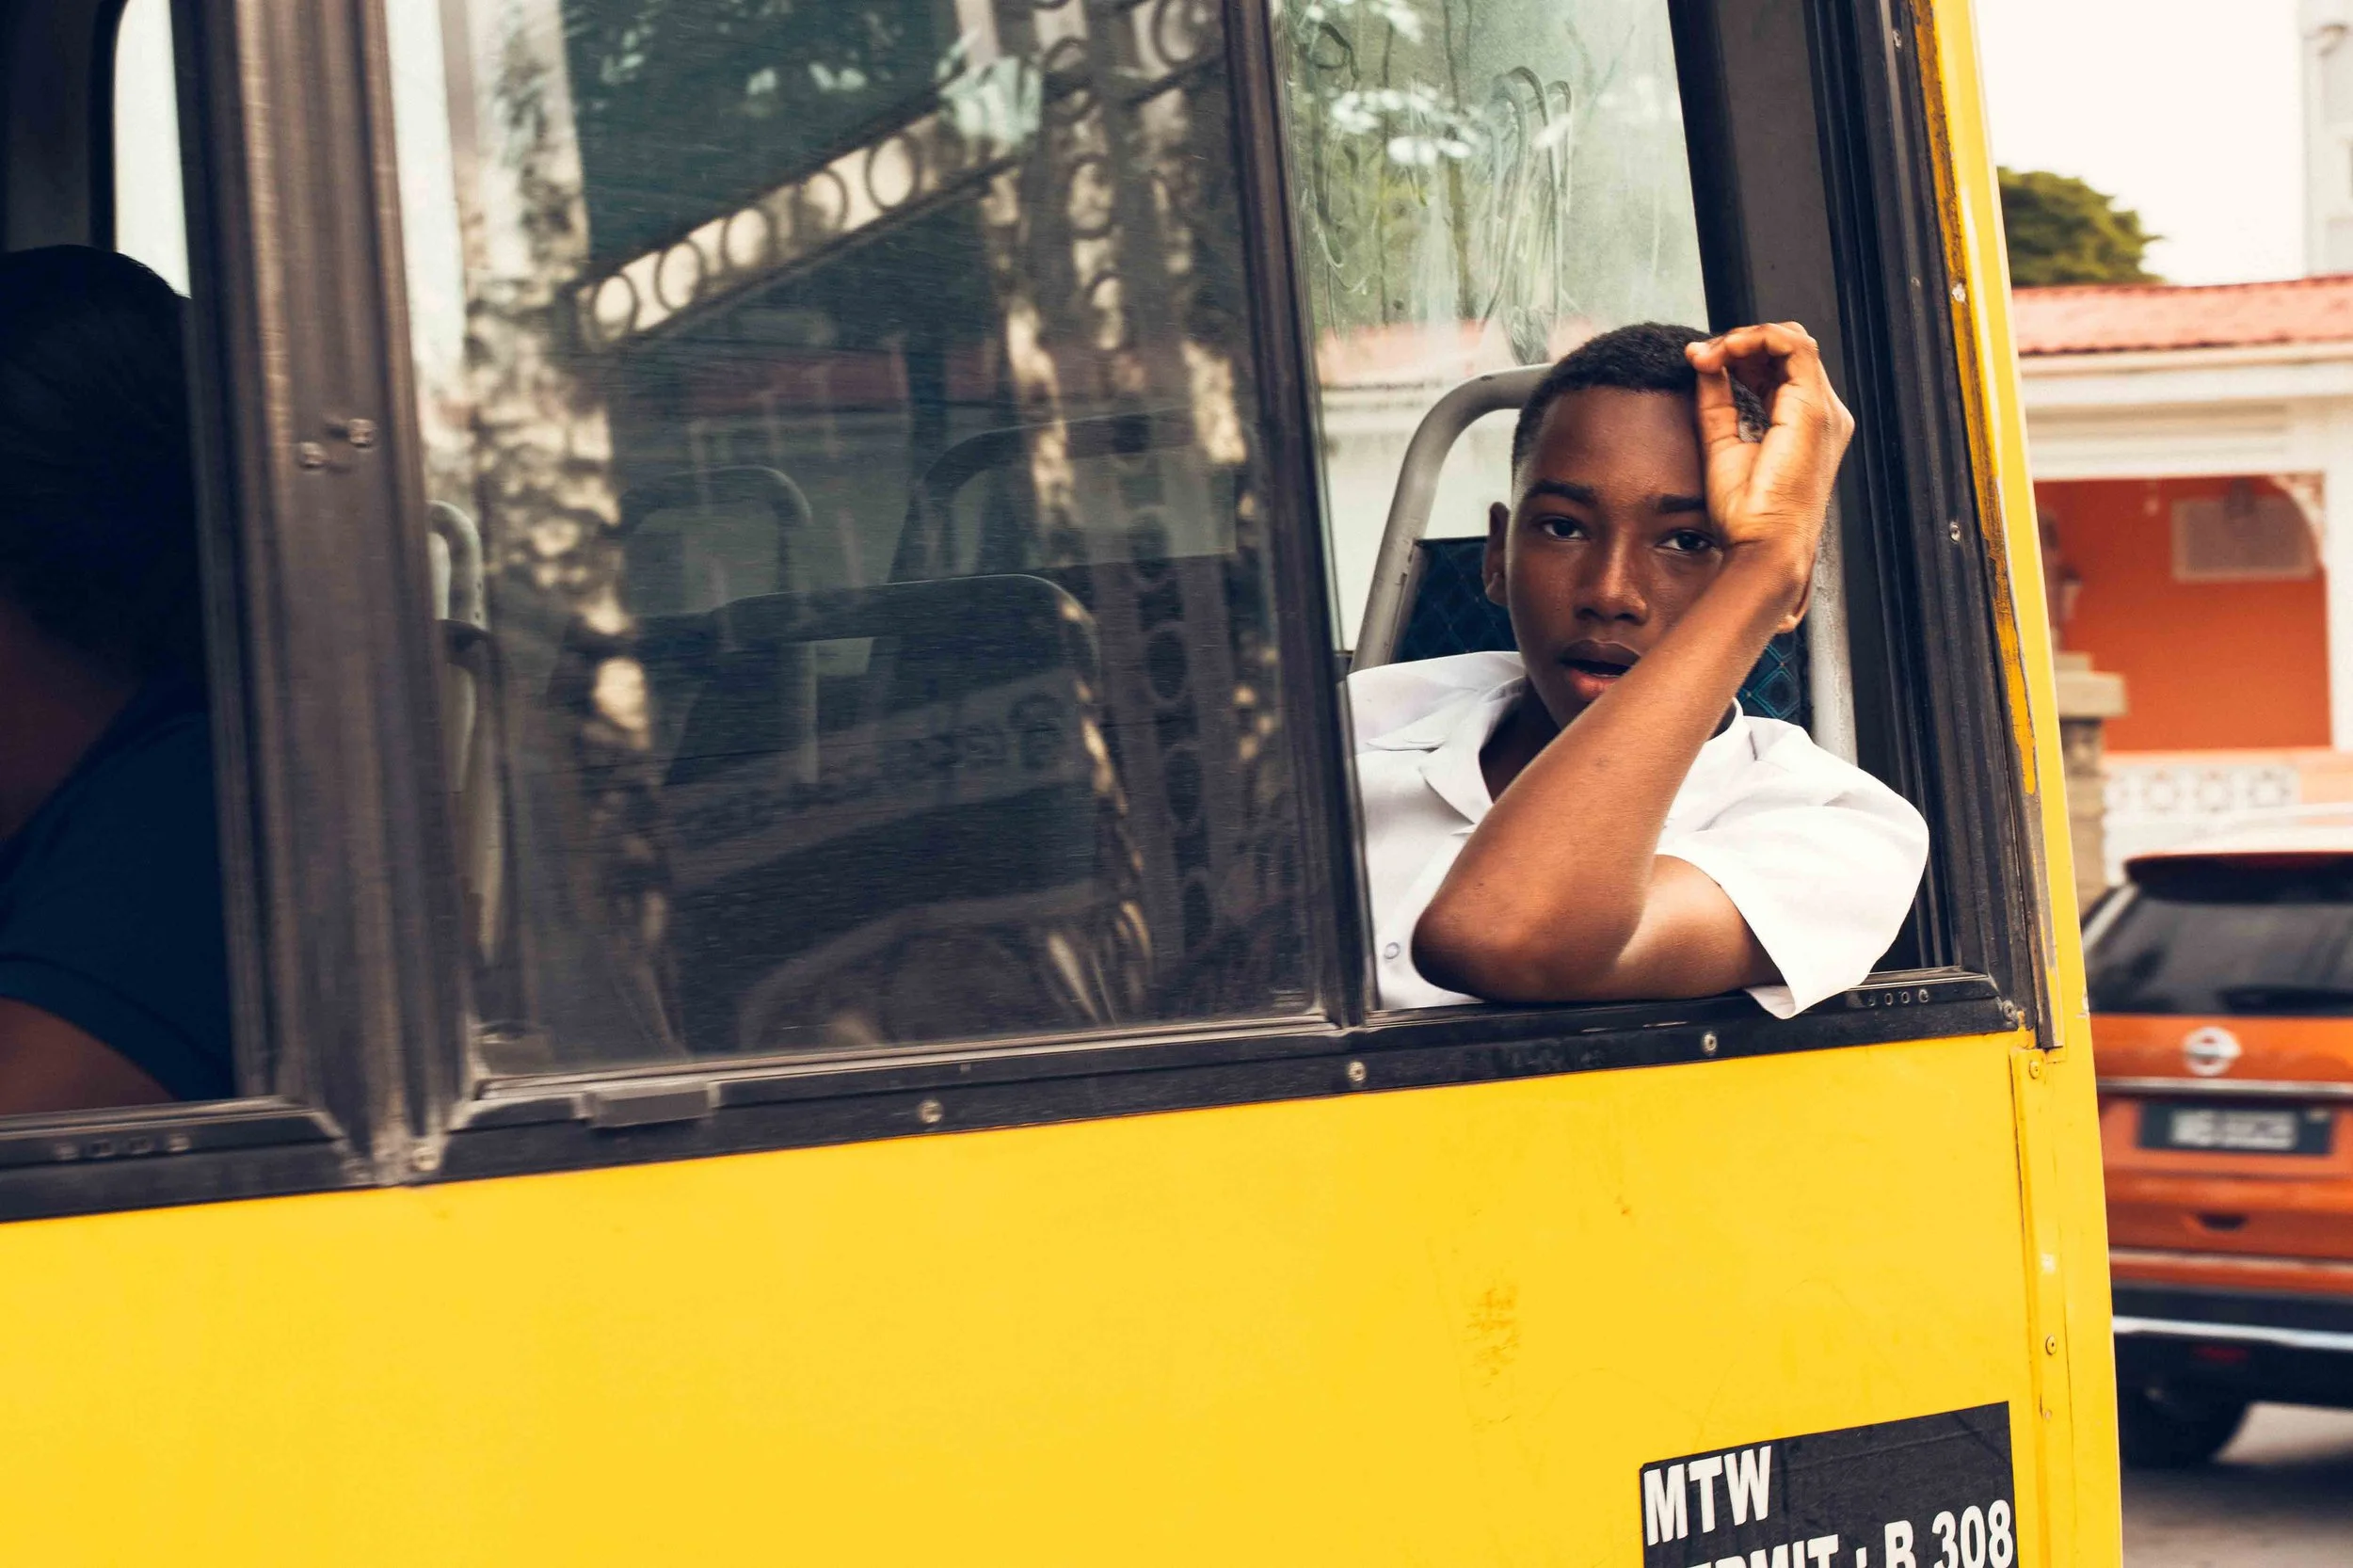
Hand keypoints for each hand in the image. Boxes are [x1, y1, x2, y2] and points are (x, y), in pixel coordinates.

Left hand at [1685, 322, 1854, 610]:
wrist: (1763, 547)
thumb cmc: (1748, 516)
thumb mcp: (1723, 444)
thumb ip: (1717, 402)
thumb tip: (1704, 365)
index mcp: (1803, 423)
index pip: (1777, 366)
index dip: (1738, 354)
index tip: (1698, 363)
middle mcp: (1821, 412)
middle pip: (1785, 349)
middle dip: (1739, 343)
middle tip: (1701, 357)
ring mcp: (1822, 409)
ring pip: (1790, 340)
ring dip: (1743, 338)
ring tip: (1708, 355)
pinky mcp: (1813, 408)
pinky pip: (1791, 346)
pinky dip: (1753, 339)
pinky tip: (1723, 353)